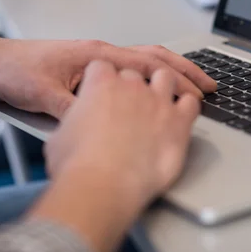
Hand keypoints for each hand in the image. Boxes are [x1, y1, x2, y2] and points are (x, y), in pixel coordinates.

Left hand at [0, 38, 215, 118]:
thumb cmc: (16, 72)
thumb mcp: (42, 95)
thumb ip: (71, 109)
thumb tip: (96, 123)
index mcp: (96, 55)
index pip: (148, 63)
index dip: (178, 77)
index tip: (201, 91)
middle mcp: (100, 52)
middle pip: (153, 56)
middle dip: (184, 70)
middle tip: (210, 85)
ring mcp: (94, 58)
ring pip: (142, 59)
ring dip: (168, 71)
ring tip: (189, 86)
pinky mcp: (87, 68)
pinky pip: (127, 68)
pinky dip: (148, 76)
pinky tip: (151, 90)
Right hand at [45, 61, 200, 205]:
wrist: (103, 185)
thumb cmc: (77, 164)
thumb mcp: (59, 136)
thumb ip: (71, 123)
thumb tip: (72, 130)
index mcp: (100, 83)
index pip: (102, 67)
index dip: (102, 79)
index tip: (102, 92)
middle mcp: (131, 86)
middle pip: (135, 73)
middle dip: (132, 87)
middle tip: (128, 106)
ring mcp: (157, 100)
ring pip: (166, 77)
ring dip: (163, 86)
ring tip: (159, 103)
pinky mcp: (179, 121)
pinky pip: (191, 103)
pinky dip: (188, 106)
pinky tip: (182, 116)